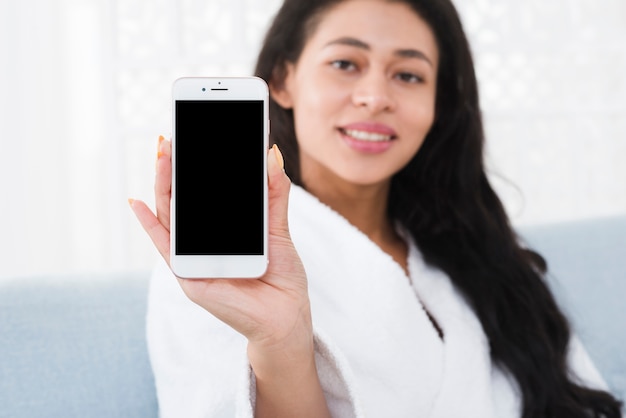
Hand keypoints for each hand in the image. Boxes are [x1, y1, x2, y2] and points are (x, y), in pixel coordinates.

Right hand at [129, 137, 310, 351]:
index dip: (196, 164)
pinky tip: (136, 201)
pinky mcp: (188, 276)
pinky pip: (164, 246)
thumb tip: (269, 153)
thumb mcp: (278, 227)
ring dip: (162, 183)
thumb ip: (273, 193)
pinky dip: (148, 224)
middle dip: (175, 166)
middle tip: (172, 136)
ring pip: (170, 214)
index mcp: (222, 228)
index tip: (194, 134)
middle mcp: (204, 240)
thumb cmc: (281, 276)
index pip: (203, 191)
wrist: (285, 317)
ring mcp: (193, 257)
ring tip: (163, 153)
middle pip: (181, 198)